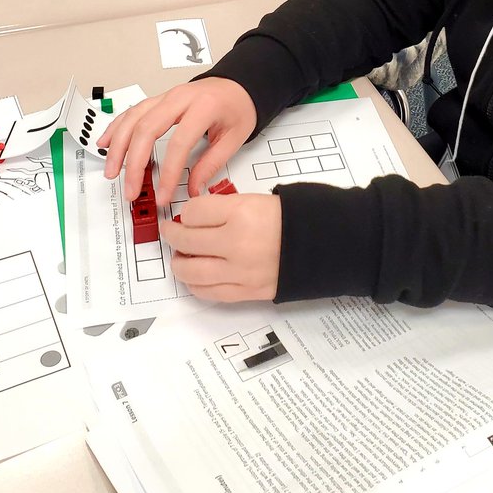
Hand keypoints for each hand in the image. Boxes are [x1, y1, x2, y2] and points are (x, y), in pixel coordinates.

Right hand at [98, 78, 256, 201]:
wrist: (239, 84)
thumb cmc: (238, 107)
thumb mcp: (234, 138)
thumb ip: (212, 164)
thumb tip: (193, 189)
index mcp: (203, 107)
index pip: (178, 143)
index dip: (167, 173)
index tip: (162, 195)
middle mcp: (180, 98)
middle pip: (147, 129)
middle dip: (134, 163)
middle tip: (131, 189)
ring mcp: (166, 96)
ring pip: (133, 118)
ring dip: (118, 146)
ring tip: (112, 171)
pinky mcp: (159, 99)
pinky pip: (132, 111)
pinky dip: (116, 127)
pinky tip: (105, 142)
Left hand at [161, 193, 281, 301]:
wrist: (321, 243)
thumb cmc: (290, 218)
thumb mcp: (254, 200)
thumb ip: (222, 209)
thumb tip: (194, 219)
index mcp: (240, 213)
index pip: (193, 212)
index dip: (185, 213)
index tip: (186, 214)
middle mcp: (236, 243)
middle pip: (186, 241)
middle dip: (172, 235)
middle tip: (171, 233)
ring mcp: (240, 271)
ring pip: (191, 272)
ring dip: (179, 264)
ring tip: (180, 257)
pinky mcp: (246, 292)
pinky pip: (209, 292)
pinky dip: (195, 284)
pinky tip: (195, 277)